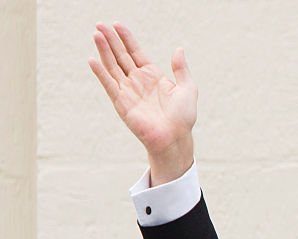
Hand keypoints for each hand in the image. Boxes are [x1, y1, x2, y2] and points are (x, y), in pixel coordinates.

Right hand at [89, 22, 196, 184]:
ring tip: (96, 34)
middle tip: (100, 24)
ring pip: (113, 66)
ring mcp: (128, 91)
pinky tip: (93, 60)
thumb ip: (181, 69)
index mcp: (152, 76)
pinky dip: (101, 73)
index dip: (126, 38)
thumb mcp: (188, 88)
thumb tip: (179, 49)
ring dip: (104, 51)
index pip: (136, 52)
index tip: (117, 24)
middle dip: (111, 40)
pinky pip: (109, 85)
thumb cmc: (183, 117)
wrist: (175, 138)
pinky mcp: (122, 103)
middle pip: (121, 56)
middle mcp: (138, 82)